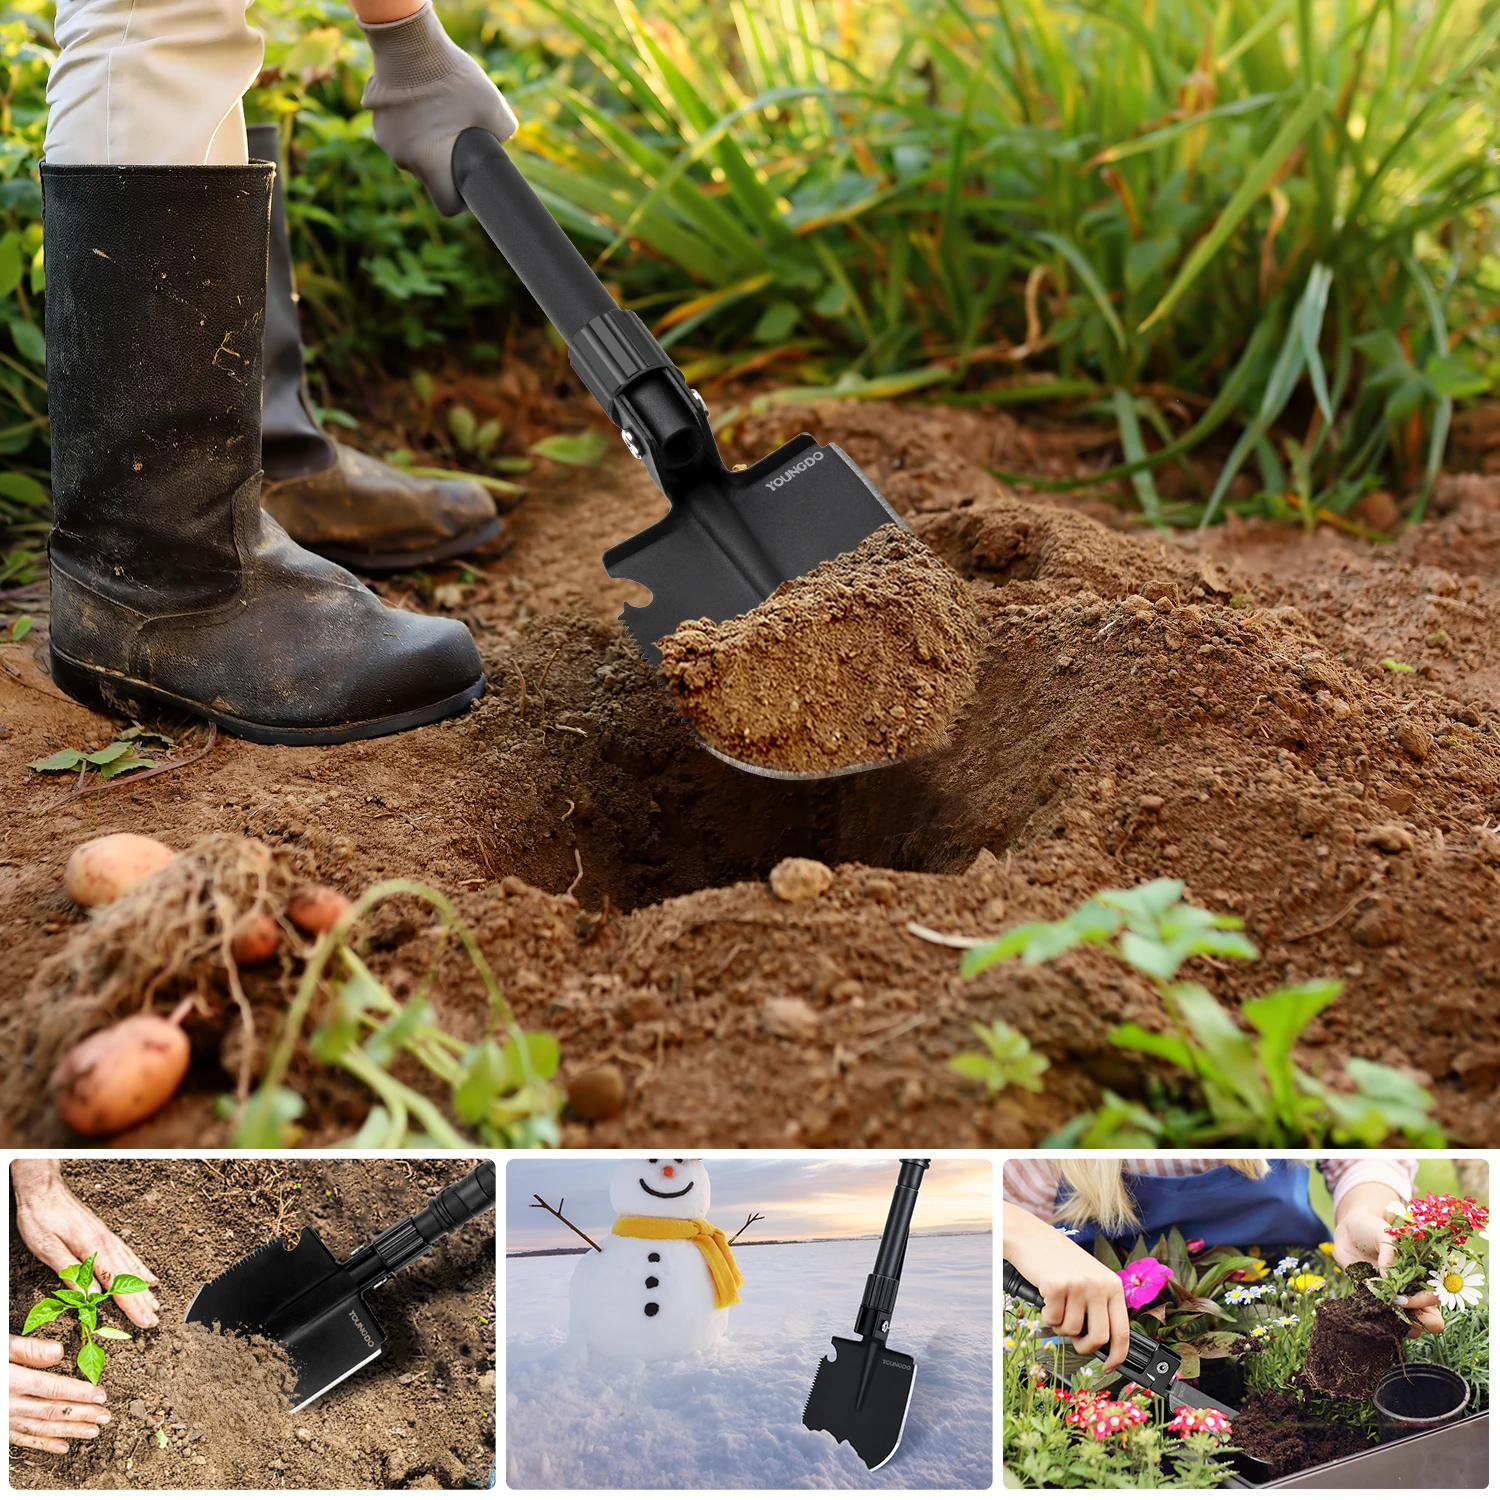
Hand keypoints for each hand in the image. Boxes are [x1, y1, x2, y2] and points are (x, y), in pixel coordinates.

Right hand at [8, 1336, 109, 1453]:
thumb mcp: (1, 1347)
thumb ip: (28, 1350)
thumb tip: (59, 1352)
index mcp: (13, 1382)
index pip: (53, 1389)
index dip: (79, 1393)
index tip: (101, 1396)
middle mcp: (9, 1405)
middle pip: (52, 1412)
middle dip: (82, 1415)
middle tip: (106, 1417)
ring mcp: (4, 1419)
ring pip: (41, 1429)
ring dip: (69, 1431)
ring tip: (92, 1432)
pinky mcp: (0, 1429)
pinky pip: (23, 1441)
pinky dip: (43, 1445)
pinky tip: (62, 1447)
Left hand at [11, 1162, 158, 1327]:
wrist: (44, 1191)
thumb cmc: (41, 1220)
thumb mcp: (48, 1250)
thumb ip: (71, 1273)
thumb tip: (91, 1298)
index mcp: (93, 1249)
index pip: (117, 1284)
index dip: (132, 1306)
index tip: (145, 1322)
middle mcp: (106, 1243)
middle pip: (129, 1277)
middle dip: (143, 1301)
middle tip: (154, 1321)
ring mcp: (108, 1238)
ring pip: (131, 1267)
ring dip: (144, 1287)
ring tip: (156, 1303)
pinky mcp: (104, 1235)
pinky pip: (128, 1255)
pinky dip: (140, 1268)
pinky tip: (148, 1276)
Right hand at [361, 2, 517, 214]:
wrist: (408, 43)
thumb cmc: (452, 79)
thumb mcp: (493, 107)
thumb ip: (504, 134)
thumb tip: (501, 142)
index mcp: (431, 166)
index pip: (446, 206)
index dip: (460, 201)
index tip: (467, 187)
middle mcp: (404, 160)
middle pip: (430, 175)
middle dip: (445, 162)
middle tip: (459, 135)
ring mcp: (386, 140)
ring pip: (413, 152)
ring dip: (426, 141)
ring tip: (440, 112)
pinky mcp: (376, 119)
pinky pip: (399, 131)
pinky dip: (411, 123)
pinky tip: (421, 100)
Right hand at [1003, 1202, 1131, 1370]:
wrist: (1031, 1236)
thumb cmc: (1059, 1261)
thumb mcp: (1090, 1279)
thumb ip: (1099, 1306)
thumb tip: (1101, 1344)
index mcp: (1113, 1285)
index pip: (1122, 1331)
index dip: (1117, 1355)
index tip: (1109, 1366)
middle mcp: (1099, 1285)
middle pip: (1099, 1338)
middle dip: (1084, 1346)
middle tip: (1074, 1339)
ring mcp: (1078, 1285)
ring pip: (1071, 1330)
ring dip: (1060, 1325)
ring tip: (1056, 1305)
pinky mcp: (1057, 1286)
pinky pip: (1052, 1319)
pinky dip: (1046, 1315)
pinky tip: (1046, 1297)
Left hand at [1332, 1187, 1442, 1335]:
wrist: (1349, 1230)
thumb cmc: (1372, 1227)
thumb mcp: (1385, 1234)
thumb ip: (1390, 1254)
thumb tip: (1388, 1278)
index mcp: (1423, 1273)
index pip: (1436, 1297)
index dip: (1423, 1303)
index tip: (1402, 1298)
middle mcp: (1414, 1289)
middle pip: (1431, 1320)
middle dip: (1419, 1323)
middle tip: (1396, 1311)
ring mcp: (1396, 1297)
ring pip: (1410, 1325)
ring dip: (1399, 1325)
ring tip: (1382, 1312)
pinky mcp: (1377, 1301)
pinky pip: (1385, 1320)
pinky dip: (1380, 1321)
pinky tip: (1370, 1312)